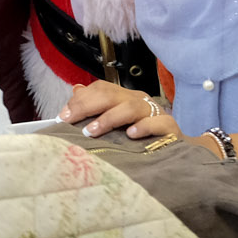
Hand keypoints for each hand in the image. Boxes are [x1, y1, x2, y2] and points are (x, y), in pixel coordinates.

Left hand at [58, 79, 180, 139]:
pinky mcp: (169, 127)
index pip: (100, 88)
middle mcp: (138, 100)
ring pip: (130, 107)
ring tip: (91, 132)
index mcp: (124, 97)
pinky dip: (143, 127)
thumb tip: (75, 90)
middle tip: (69, 122)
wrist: (175, 149)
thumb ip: (96, 108)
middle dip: (86, 106)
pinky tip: (130, 135)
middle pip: (110, 94)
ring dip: (108, 118)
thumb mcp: (115, 123)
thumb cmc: (141, 137)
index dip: (80, 100)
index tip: (63, 116)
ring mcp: (154, 112)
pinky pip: (157, 122)